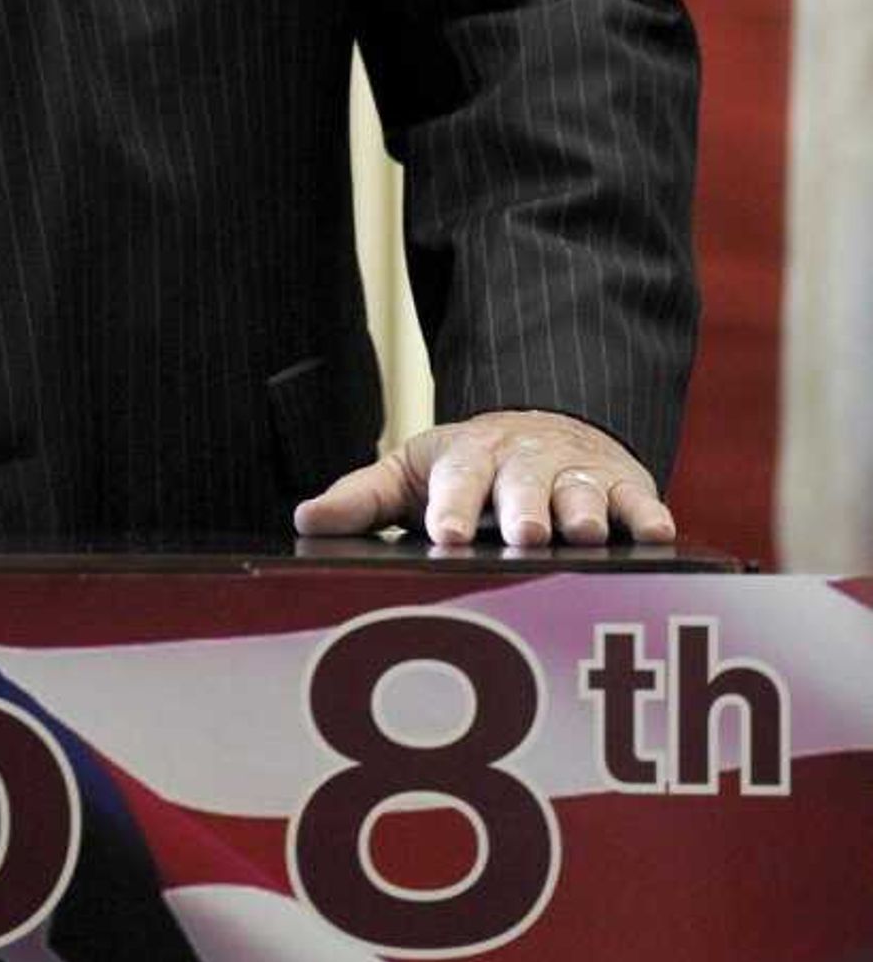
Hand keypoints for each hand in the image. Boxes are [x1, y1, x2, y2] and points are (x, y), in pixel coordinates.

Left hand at [294, 409, 676, 549]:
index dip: (451, 508)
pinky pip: (641, 499)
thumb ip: (361, 498)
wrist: (547, 425)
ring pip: (582, 491)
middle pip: (522, 484)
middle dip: (523, 509)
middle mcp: (524, 461)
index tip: (444, 536)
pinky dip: (649, 514)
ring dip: (583, 512)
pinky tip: (658, 533)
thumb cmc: (471, 469)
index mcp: (469, 458)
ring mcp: (576, 473)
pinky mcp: (625, 485)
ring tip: (583, 535)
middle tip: (521, 536)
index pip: (456, 481)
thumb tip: (304, 521)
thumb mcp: (412, 472)